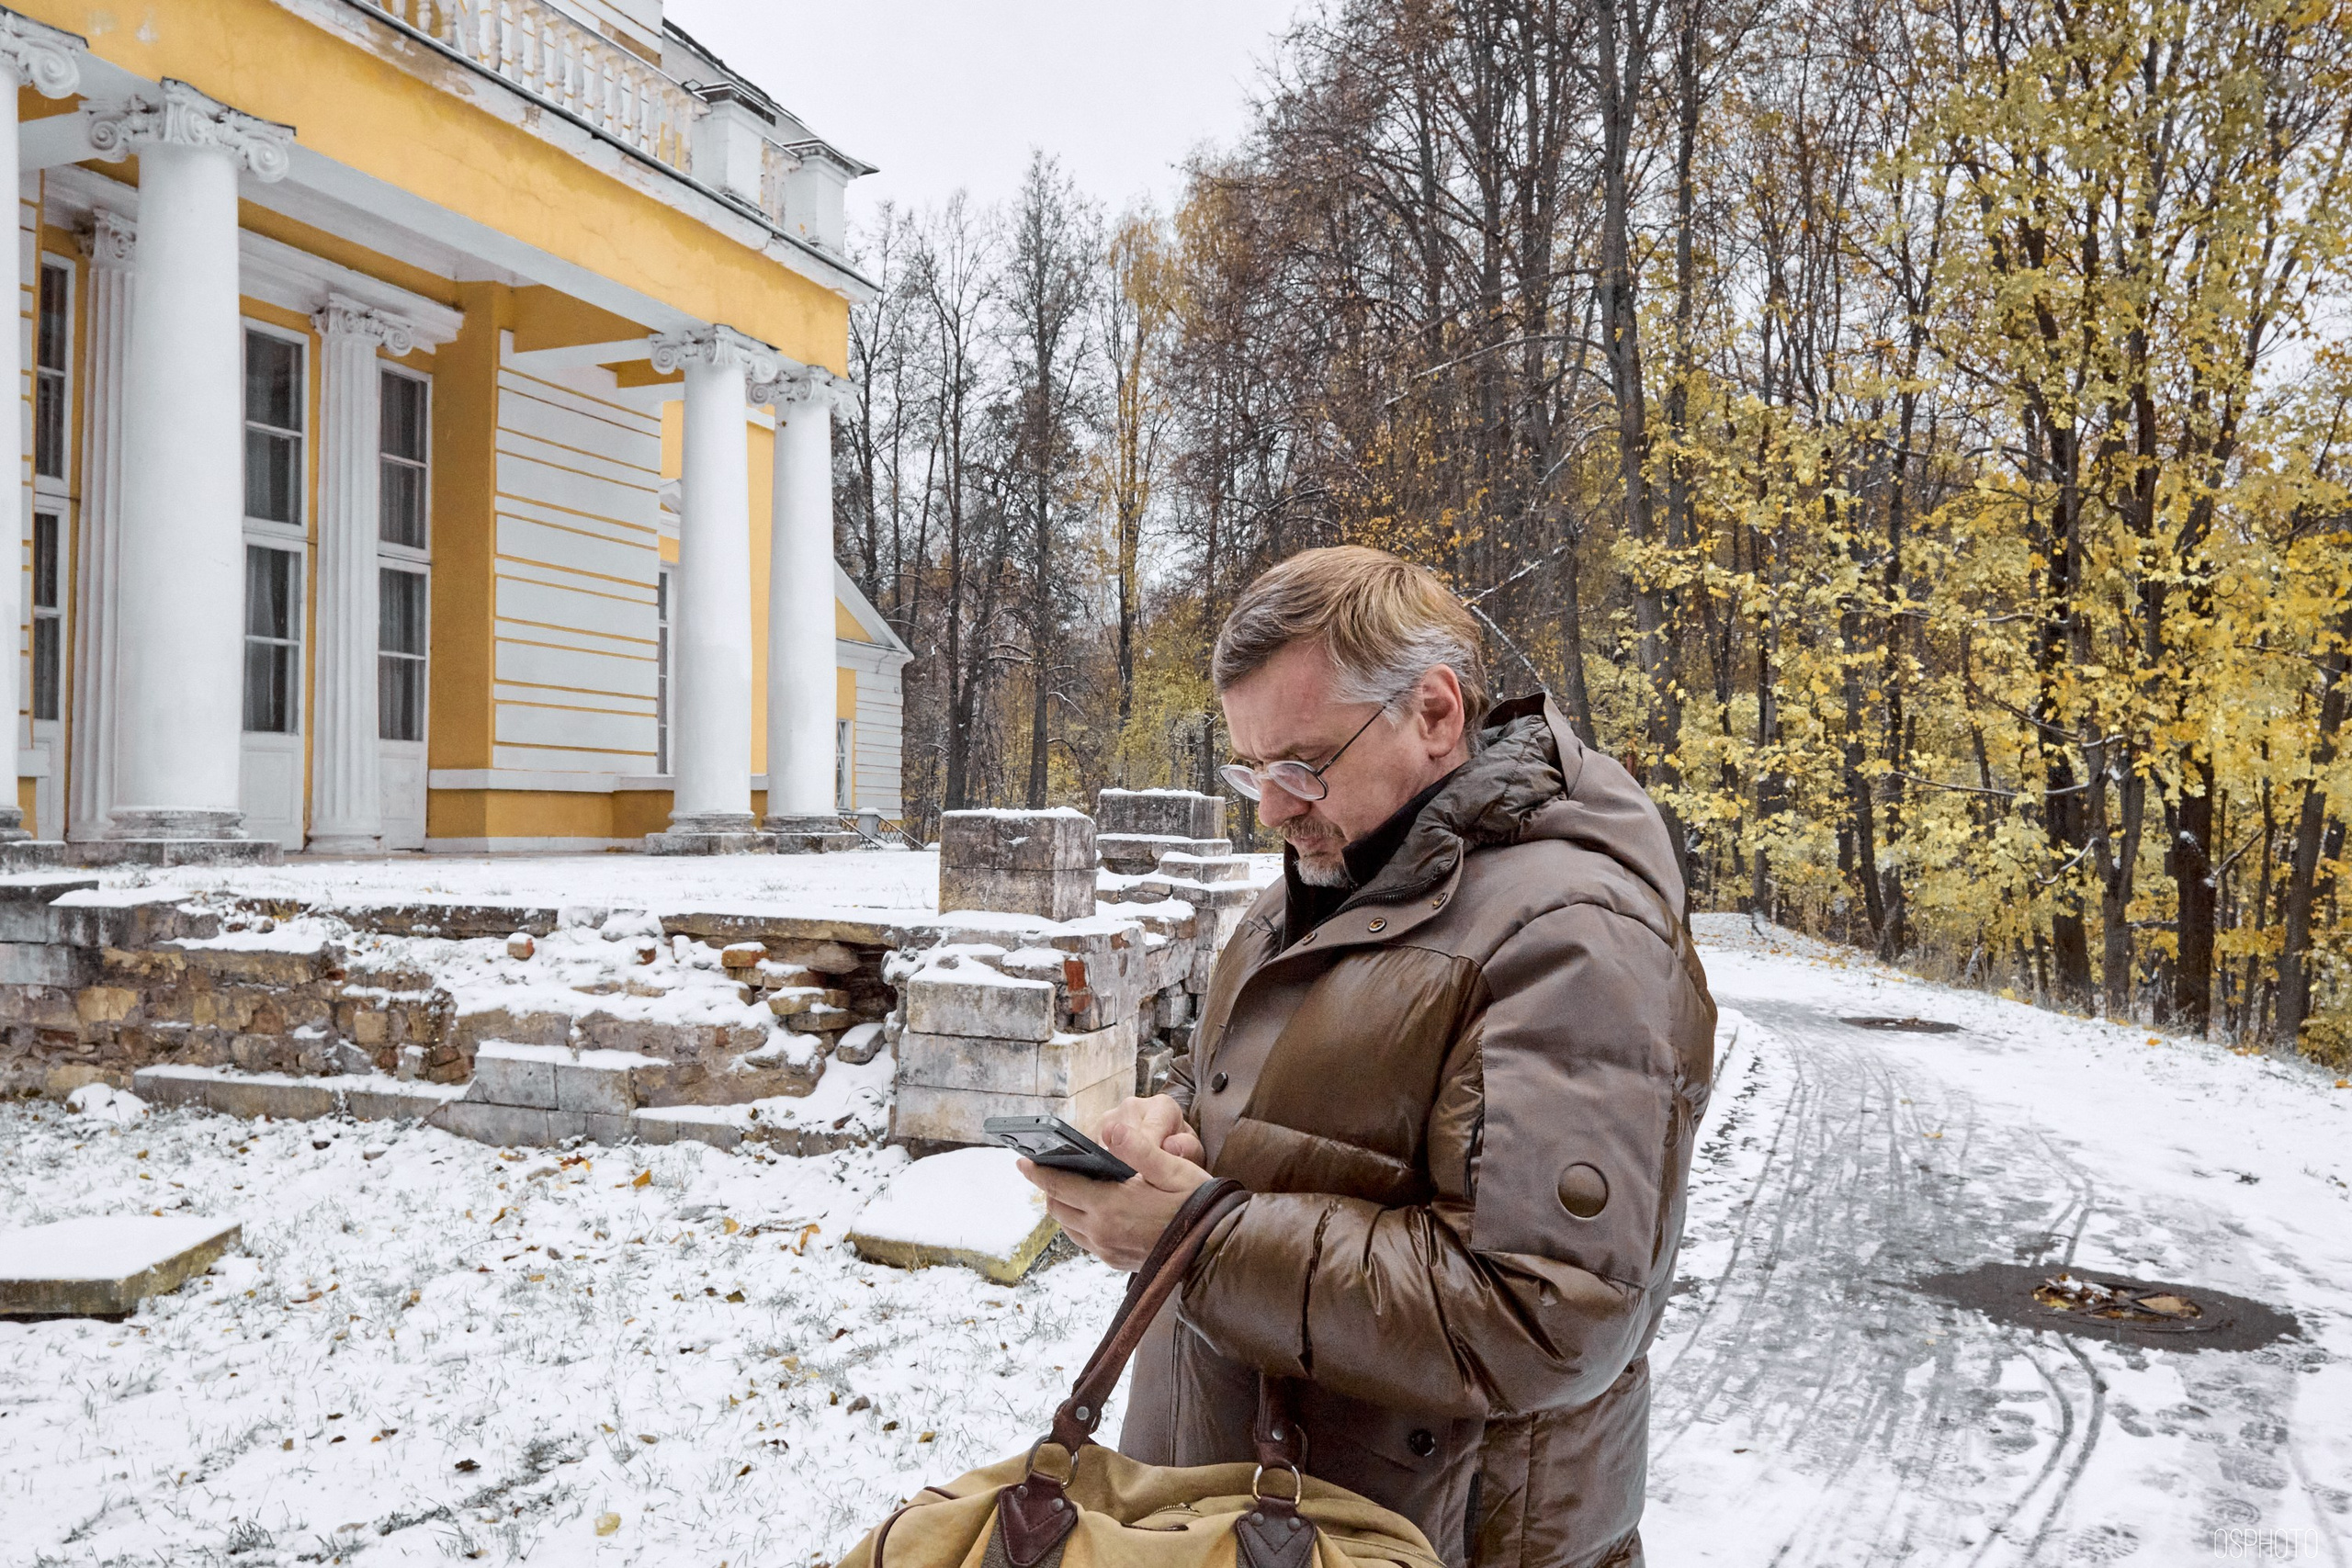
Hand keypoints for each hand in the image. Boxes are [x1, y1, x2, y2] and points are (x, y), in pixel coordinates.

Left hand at [1017, 1107, 1213, 1271]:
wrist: (1216, 1249)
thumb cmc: (1198, 1204)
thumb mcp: (1174, 1168)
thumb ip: (1140, 1149)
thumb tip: (1112, 1129)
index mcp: (1110, 1206)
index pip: (1060, 1186)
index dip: (1038, 1172)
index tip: (1022, 1160)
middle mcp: (1102, 1232)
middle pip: (1058, 1207)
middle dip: (1049, 1188)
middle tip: (1048, 1170)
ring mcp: (1107, 1249)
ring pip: (1068, 1226)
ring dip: (1063, 1206)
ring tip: (1069, 1186)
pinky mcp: (1115, 1261)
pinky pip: (1084, 1240)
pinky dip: (1078, 1222)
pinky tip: (1092, 1209)